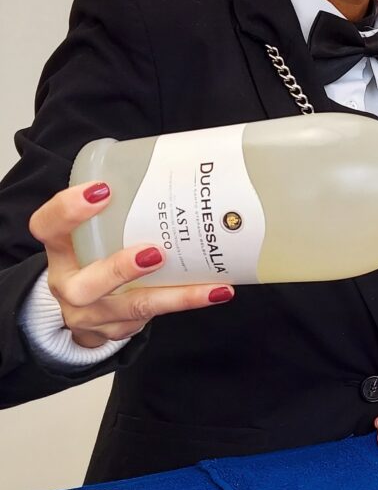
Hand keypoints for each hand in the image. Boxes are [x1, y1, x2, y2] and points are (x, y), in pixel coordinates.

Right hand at [29, 181, 233, 347]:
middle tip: (153, 253)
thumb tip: (179, 161)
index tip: (103, 190)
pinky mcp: (118, 328)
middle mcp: (69, 284)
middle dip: (119, 269)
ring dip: (171, 295)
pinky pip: (154, 317)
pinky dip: (187, 302)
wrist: (87, 306)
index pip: (47, 226)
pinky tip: (217, 291)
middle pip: (83, 284)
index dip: (68, 210)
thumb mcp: (98, 229)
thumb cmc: (98, 254)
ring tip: (207, 285)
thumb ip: (122, 206)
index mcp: (61, 249)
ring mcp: (93, 313)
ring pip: (129, 308)